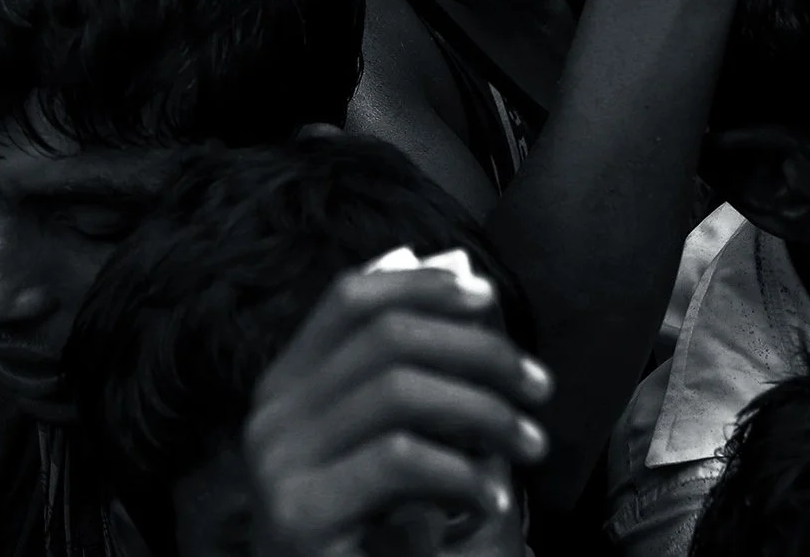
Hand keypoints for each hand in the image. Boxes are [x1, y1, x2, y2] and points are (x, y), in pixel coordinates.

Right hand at [245, 263, 552, 556]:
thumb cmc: (372, 539)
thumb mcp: (391, 444)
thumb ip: (415, 375)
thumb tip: (462, 278)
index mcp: (286, 386)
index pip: (349, 299)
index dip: (421, 284)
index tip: (489, 297)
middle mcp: (271, 414)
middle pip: (385, 338)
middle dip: (478, 351)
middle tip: (538, 387)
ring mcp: (279, 463)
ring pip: (397, 390)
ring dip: (484, 411)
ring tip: (531, 443)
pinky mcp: (299, 514)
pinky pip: (398, 459)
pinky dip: (461, 472)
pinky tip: (491, 498)